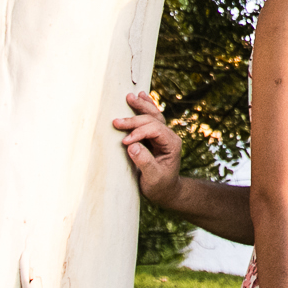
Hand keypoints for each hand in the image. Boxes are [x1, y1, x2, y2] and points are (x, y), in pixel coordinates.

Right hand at [113, 91, 183, 207]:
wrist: (167, 190)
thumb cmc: (160, 186)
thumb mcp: (153, 178)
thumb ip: (144, 162)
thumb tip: (132, 146)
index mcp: (172, 144)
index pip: (155, 130)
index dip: (139, 133)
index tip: (124, 142)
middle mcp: (169, 136)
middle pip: (152, 120)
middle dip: (134, 120)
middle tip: (116, 121)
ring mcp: (162, 135)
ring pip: (153, 115)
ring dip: (141, 106)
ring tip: (130, 97)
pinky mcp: (155, 136)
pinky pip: (151, 118)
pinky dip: (146, 107)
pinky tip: (142, 96)